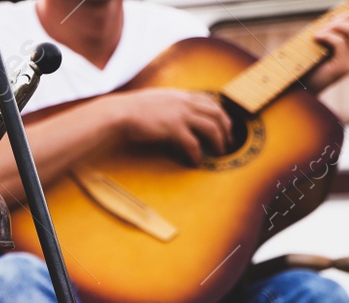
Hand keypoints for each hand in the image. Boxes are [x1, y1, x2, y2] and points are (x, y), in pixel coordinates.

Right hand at [112, 88, 232, 165]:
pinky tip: (197, 161)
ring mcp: (180, 114)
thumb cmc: (133, 109)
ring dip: (219, 141)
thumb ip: (170, 104)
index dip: (220, 112)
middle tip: (228, 141)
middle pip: (217, 113)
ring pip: (211, 127)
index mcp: (181, 95)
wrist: (120, 112)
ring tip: (219, 153)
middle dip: (227, 128)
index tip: (224, 124)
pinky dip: (198, 154)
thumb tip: (174, 114)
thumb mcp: (156, 100)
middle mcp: (185, 102)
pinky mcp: (174, 129)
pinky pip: (193, 144)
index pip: (209, 100)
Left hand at [306, 4, 348, 92]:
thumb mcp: (327, 47)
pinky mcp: (341, 68)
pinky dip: (327, 35)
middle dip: (348, 17)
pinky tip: (316, 38)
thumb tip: (341, 14)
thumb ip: (337, 33)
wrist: (302, 91)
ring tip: (323, 31)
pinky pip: (340, 43)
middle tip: (328, 24)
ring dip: (339, 25)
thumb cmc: (311, 66)